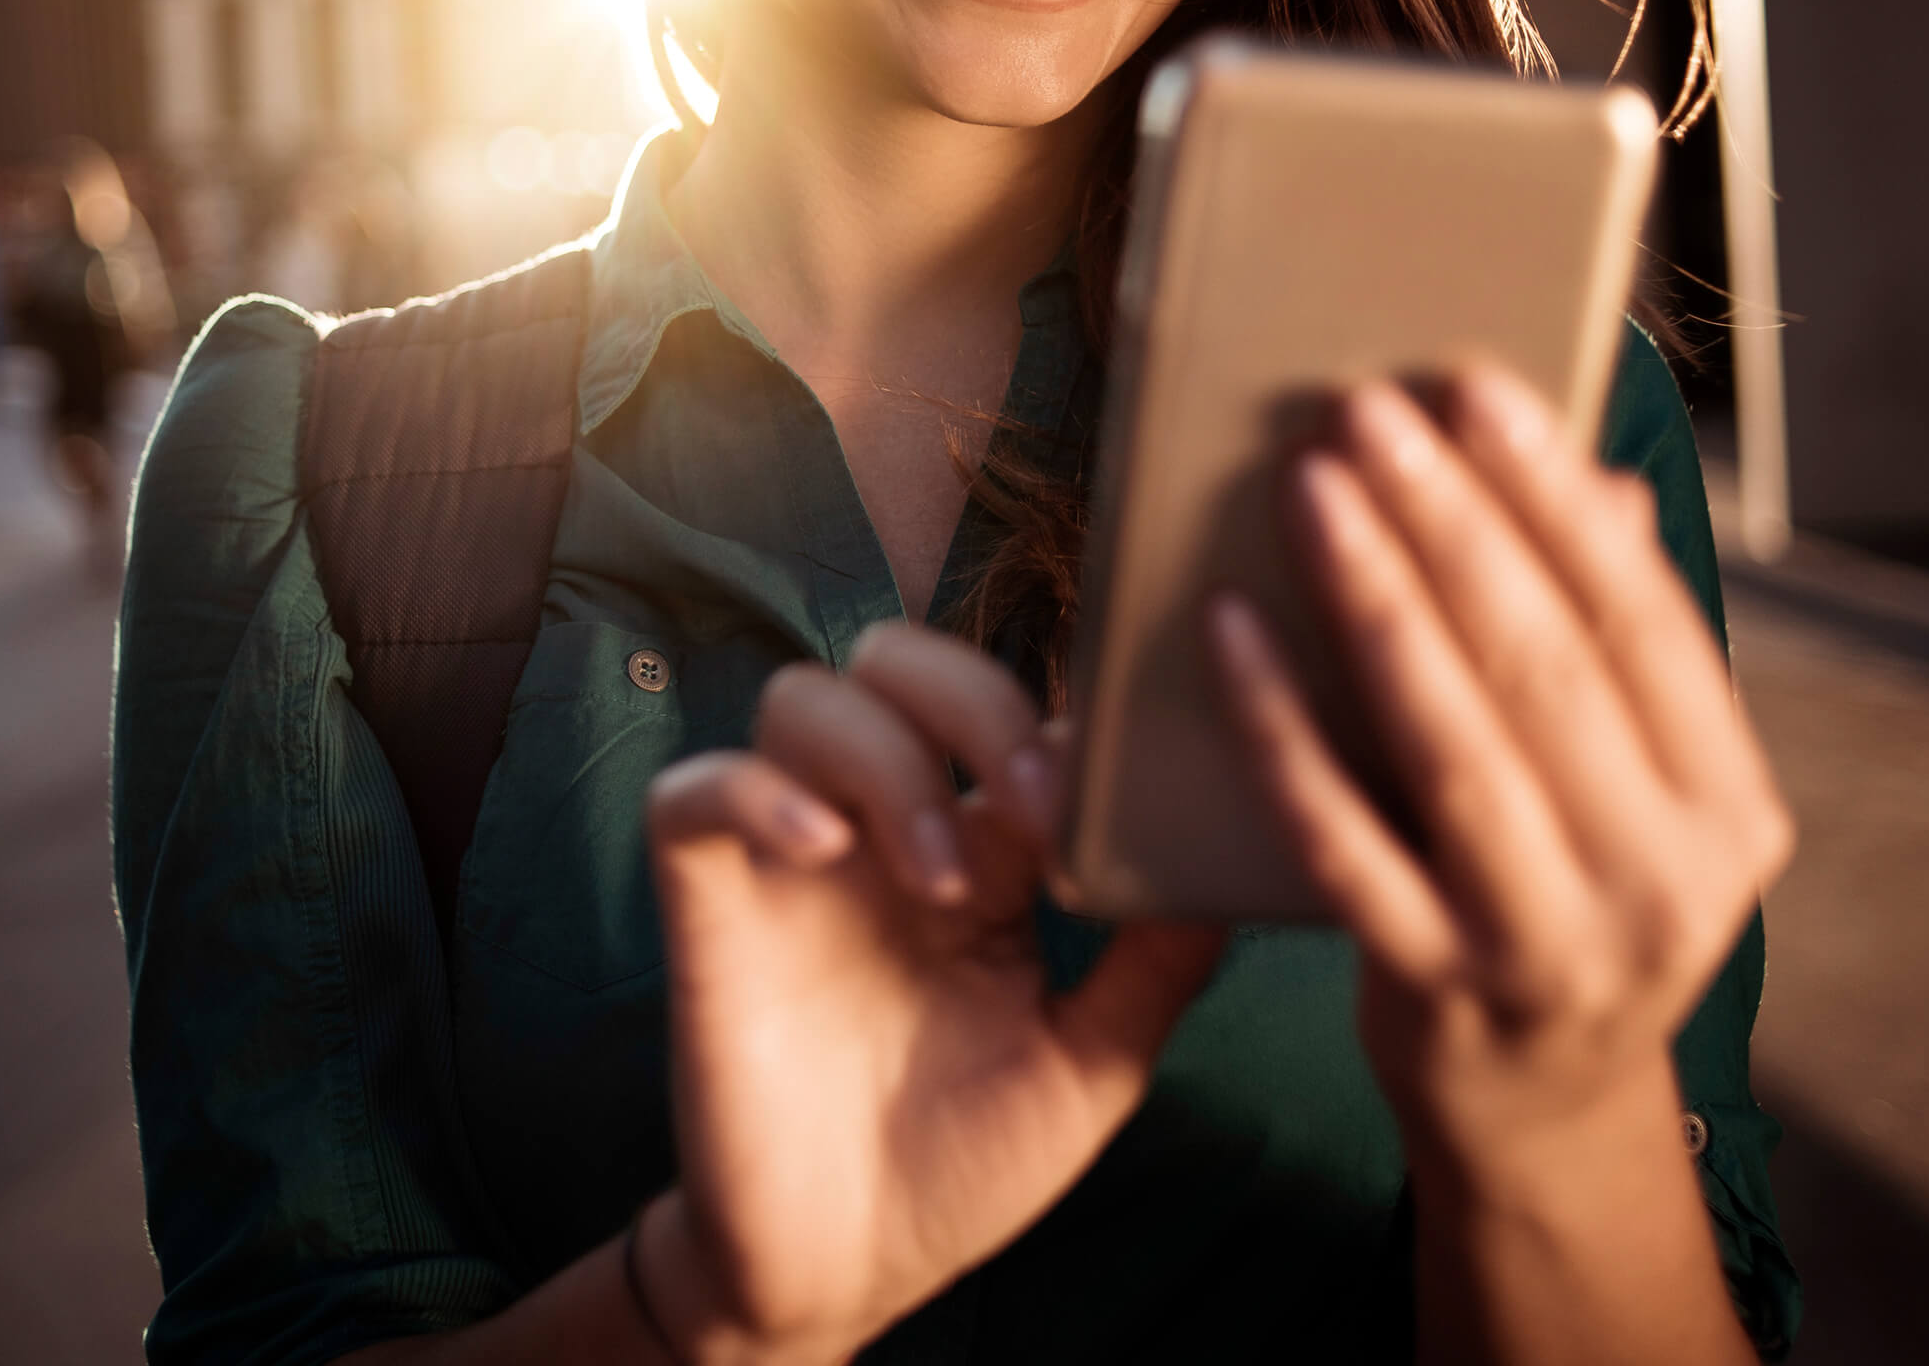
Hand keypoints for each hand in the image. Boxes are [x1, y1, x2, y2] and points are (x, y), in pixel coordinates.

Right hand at [642, 625, 1225, 1363]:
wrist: (848, 1270)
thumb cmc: (965, 1165)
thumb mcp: (1091, 1065)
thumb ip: (1156, 963)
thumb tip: (1235, 859)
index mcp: (980, 849)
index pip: (1009, 707)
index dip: (1063, 715)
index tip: (1120, 789)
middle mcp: (880, 829)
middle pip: (900, 659)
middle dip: (976, 702)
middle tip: (1038, 807)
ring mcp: (789, 859)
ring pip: (804, 698)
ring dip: (887, 760)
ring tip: (943, 880)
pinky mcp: (708, 903)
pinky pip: (693, 791)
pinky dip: (755, 793)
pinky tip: (825, 853)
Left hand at [1209, 364, 1792, 1191]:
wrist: (1538, 1110)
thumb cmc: (1573, 901)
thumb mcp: (1633, 793)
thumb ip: (1615, 651)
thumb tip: (1593, 476)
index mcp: (1730, 813)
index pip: (1644, 625)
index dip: (1558, 499)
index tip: (1480, 390)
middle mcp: (1661, 886)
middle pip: (1543, 669)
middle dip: (1452, 523)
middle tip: (1367, 409)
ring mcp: (1547, 947)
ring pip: (1449, 745)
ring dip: (1373, 599)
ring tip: (1310, 487)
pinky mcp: (1431, 988)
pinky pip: (1337, 835)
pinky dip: (1278, 727)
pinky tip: (1227, 632)